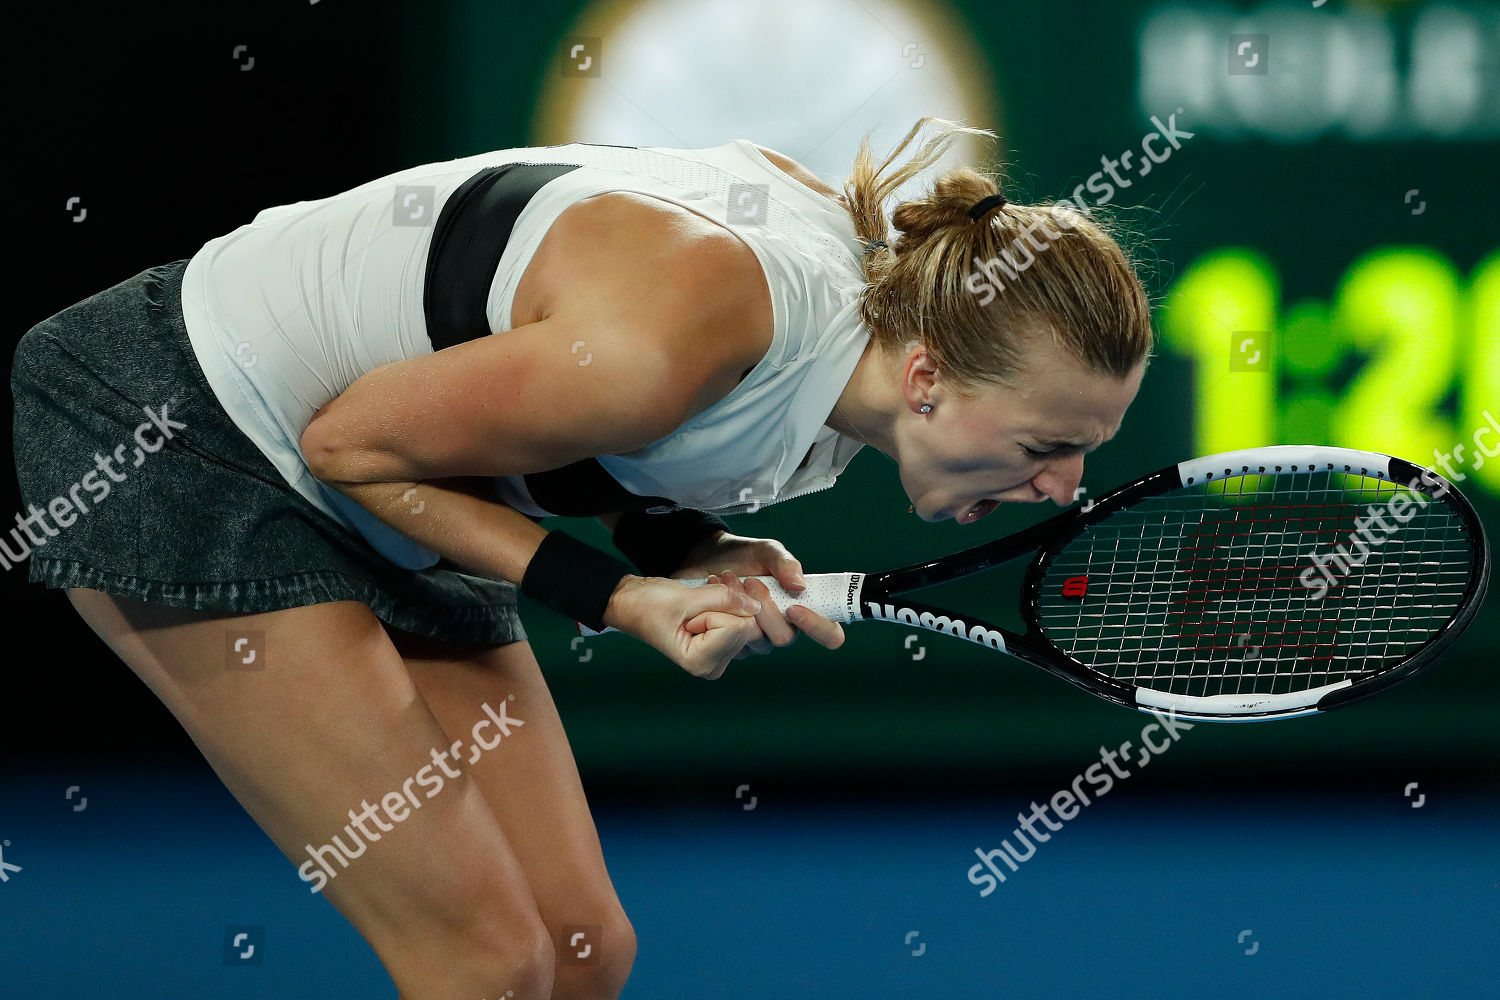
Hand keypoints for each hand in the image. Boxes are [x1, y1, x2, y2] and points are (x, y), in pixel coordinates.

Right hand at [602, 574, 764, 679]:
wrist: (633, 603)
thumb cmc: (649, 605)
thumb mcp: (684, 599)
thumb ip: (723, 599)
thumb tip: (756, 605)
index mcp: (699, 662)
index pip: (736, 626)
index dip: (714, 609)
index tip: (689, 613)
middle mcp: (712, 666)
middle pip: (747, 627)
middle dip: (727, 605)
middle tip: (699, 599)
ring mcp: (718, 657)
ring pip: (747, 621)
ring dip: (729, 601)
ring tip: (701, 598)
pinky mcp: (722, 645)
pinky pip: (742, 620)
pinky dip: (729, 604)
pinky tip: (708, 600)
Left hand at [676, 532, 844, 657]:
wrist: (707, 559)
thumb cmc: (744, 556)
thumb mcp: (765, 551)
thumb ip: (784, 563)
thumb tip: (800, 586)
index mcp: (804, 608)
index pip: (829, 633)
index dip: (819, 627)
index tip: (795, 608)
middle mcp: (784, 628)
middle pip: (785, 638)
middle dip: (766, 609)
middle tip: (750, 580)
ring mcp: (758, 640)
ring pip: (757, 641)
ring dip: (741, 608)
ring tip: (728, 578)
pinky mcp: (732, 644)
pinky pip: (732, 641)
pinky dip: (722, 614)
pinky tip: (714, 591)